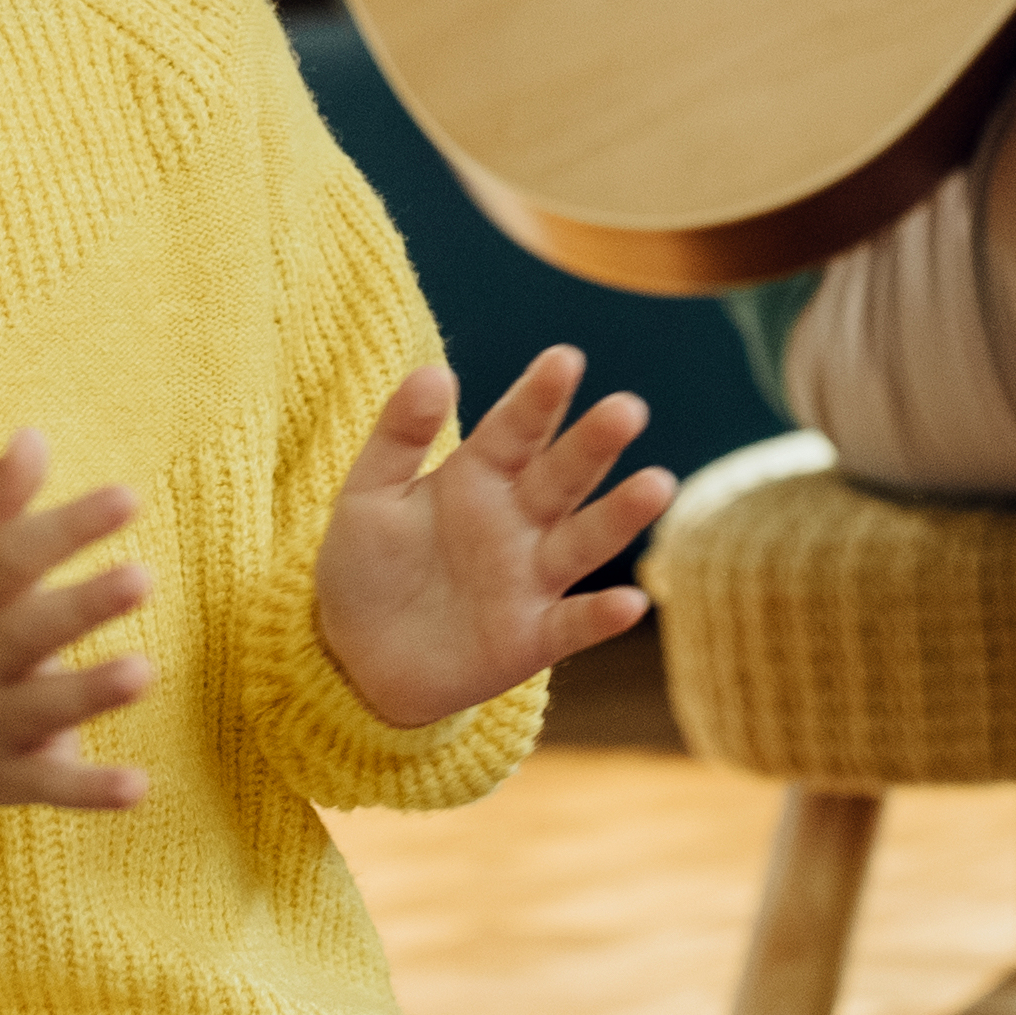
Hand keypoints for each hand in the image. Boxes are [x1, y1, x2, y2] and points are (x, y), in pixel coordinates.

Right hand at [0, 432, 153, 811]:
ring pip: (42, 708)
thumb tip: (32, 435)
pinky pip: (53, 786)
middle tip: (144, 578)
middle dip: (82, 607)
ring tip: (146, 671)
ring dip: (91, 692)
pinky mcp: (11, 777)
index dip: (69, 527)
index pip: (15, 558)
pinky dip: (92, 792)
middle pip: (28, 631)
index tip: (129, 497)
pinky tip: (140, 789)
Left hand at [313, 346, 671, 731]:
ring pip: (584, 540)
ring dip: (620, 516)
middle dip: (594, 444)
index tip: (564, 358)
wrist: (357, 656)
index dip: (538, 396)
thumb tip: (435, 371)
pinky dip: (602, 616)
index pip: (515, 429)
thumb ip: (399, 435)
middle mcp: (517, 520)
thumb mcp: (369, 494)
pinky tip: (630, 602)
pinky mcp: (533, 638)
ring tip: (658, 484)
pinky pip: (573, 624)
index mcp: (479, 477)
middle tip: (626, 408)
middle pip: (562, 476)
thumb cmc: (367, 564)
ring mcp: (531, 578)